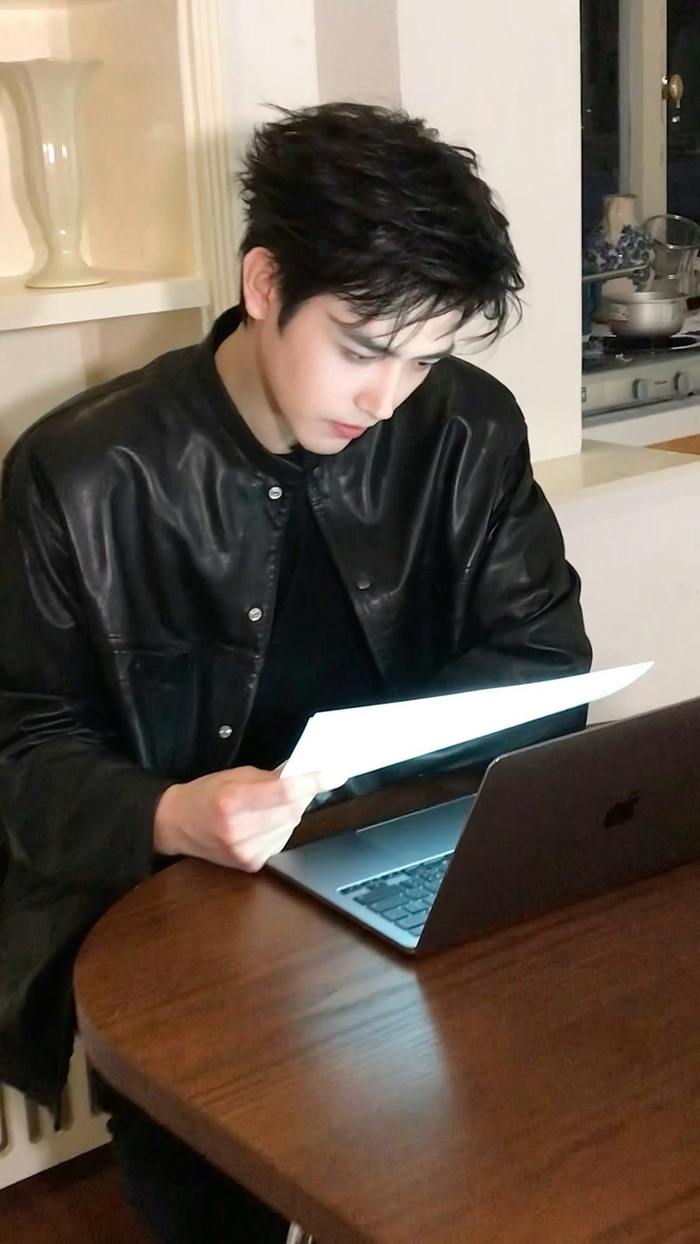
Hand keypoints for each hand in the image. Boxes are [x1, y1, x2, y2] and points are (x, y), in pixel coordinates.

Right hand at [153, 765, 347, 871]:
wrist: (177, 825)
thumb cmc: (205, 795)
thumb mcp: (233, 775)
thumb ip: (270, 776)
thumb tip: (305, 772)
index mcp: (231, 800)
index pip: (282, 792)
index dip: (312, 782)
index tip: (334, 774)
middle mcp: (238, 830)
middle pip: (292, 810)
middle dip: (301, 794)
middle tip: (299, 782)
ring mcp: (245, 851)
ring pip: (291, 826)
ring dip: (289, 812)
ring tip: (267, 806)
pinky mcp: (251, 864)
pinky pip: (282, 840)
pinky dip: (280, 828)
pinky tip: (263, 822)